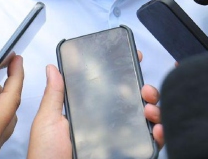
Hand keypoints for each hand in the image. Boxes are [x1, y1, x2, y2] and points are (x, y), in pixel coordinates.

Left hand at [28, 53, 163, 158]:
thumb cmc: (47, 155)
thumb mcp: (48, 121)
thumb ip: (54, 94)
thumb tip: (53, 68)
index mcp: (91, 112)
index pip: (113, 89)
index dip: (126, 73)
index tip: (134, 58)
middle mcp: (109, 124)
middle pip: (136, 101)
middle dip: (147, 90)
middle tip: (144, 89)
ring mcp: (121, 139)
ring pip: (148, 119)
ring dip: (156, 109)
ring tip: (149, 109)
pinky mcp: (129, 153)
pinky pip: (151, 143)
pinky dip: (161, 134)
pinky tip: (157, 129)